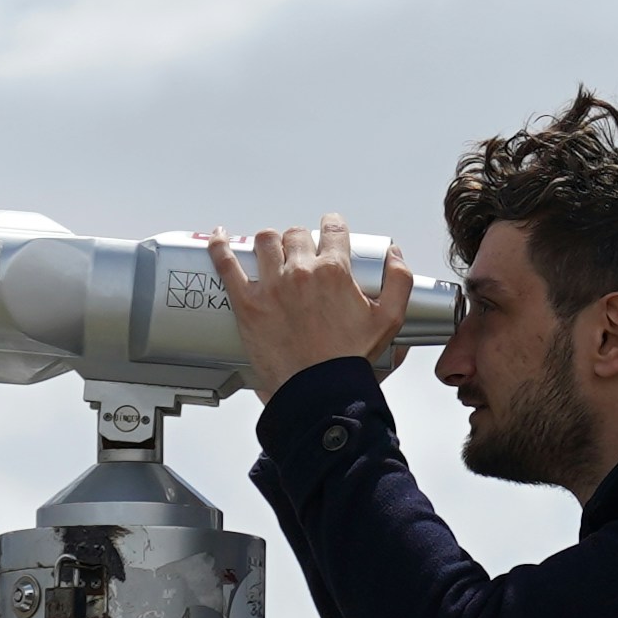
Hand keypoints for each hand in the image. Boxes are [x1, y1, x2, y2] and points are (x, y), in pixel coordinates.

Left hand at [204, 217, 414, 394]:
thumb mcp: (388, 319)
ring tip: (271, 254)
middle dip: (300, 241)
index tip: (329, 230)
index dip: (332, 226)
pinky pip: (226, 263)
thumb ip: (398, 280)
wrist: (318, 391)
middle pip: (296, 235)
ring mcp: (271, 286)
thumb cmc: (349, 359)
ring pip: (265, 241)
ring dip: (269, 243)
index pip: (332, 229)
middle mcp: (301, 272)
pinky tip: (219, 236)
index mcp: (334, 271)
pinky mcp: (247, 302)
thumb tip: (393, 253)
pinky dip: (220, 246)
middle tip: (301, 257)